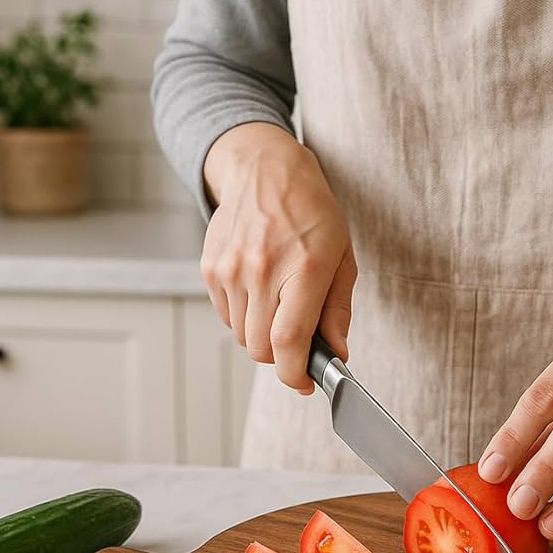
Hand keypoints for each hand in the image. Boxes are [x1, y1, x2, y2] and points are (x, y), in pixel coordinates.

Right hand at [200, 123, 355, 393]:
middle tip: (297, 341)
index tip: (303, 382)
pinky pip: (226, 316)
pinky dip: (243, 318)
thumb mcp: (341, 258)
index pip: (289, 340)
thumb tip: (336, 353)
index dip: (295, 373)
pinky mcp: (210, 268)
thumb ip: (337, 310)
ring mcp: (230, 269)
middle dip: (281, 356)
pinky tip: (259, 291)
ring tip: (278, 305)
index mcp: (303, 268)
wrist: (265, 170)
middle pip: (261, 348)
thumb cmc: (311, 213)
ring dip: (261, 336)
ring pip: (242, 337)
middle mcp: (262, 269)